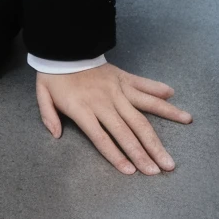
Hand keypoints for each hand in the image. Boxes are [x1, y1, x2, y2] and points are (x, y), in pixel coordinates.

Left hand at [36, 63, 192, 174]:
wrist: (64, 47)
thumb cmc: (54, 75)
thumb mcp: (43, 95)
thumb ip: (48, 116)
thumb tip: (56, 136)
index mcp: (83, 108)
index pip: (102, 138)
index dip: (117, 156)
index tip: (132, 172)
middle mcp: (104, 101)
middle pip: (127, 131)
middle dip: (146, 152)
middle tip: (162, 168)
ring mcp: (116, 89)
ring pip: (142, 111)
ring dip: (159, 126)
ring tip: (175, 141)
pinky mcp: (122, 77)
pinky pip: (142, 84)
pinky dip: (157, 89)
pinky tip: (172, 96)